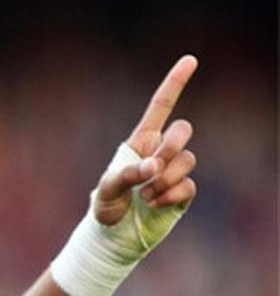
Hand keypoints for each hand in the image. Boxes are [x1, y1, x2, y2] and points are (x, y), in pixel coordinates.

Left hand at [93, 55, 197, 225]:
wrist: (113, 235)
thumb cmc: (106, 206)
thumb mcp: (107, 188)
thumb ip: (127, 173)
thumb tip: (153, 167)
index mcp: (141, 141)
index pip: (161, 106)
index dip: (175, 83)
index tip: (190, 60)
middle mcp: (160, 151)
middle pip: (183, 129)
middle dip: (171, 146)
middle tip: (152, 169)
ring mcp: (173, 171)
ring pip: (187, 159)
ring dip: (166, 178)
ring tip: (145, 195)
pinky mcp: (182, 192)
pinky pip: (189, 184)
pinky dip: (171, 194)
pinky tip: (154, 204)